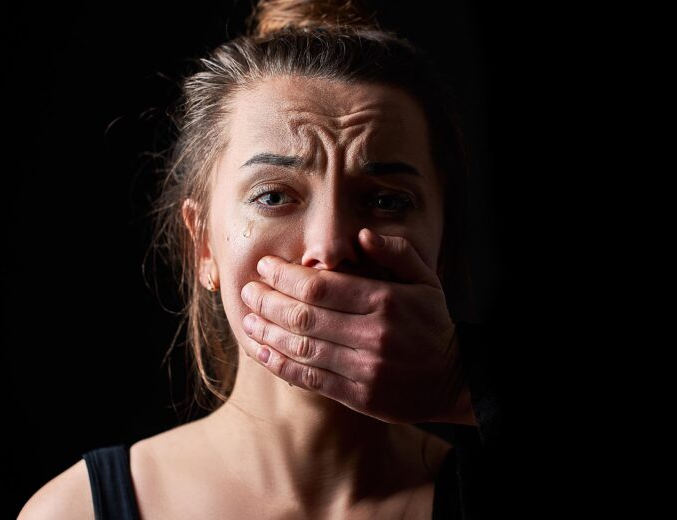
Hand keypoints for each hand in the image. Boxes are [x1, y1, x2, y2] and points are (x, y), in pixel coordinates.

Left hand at [239, 228, 475, 423]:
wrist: (455, 377)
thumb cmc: (432, 323)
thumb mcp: (424, 279)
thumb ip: (395, 252)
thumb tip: (361, 235)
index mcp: (385, 300)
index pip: (320, 286)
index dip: (284, 276)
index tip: (265, 267)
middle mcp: (372, 334)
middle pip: (303, 316)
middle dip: (268, 301)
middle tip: (248, 291)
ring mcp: (365, 369)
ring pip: (302, 348)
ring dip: (267, 332)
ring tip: (247, 319)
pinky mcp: (360, 396)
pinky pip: (311, 379)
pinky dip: (281, 365)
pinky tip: (263, 352)